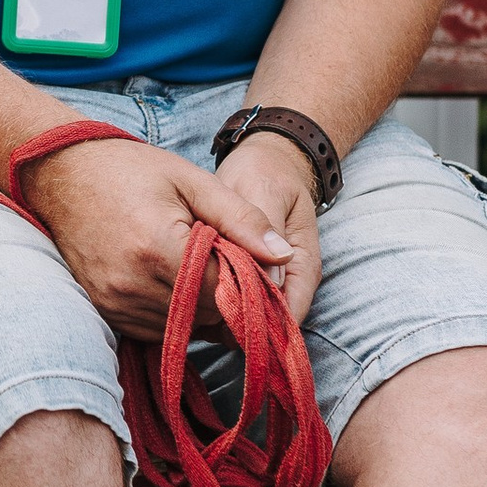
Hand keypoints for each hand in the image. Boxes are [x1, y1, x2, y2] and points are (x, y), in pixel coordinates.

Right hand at [20, 128, 320, 336]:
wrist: (60, 173)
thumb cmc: (130, 169)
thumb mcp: (193, 180)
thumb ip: (242, 219)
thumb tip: (284, 256)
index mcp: (158, 247)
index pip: (224, 290)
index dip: (246, 281)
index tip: (253, 263)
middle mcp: (131, 284)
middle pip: (205, 314)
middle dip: (224, 294)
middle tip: (226, 261)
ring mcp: (113, 301)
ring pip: (182, 327)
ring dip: (199, 307)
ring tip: (195, 266)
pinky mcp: (103, 310)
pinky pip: (154, 328)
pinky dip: (173, 312)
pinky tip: (171, 279)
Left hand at [198, 129, 322, 326]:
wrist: (261, 164)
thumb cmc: (264, 174)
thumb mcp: (264, 189)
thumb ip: (263, 226)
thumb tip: (269, 270)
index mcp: (301, 261)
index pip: (291, 307)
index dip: (261, 321)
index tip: (227, 321)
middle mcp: (288, 278)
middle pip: (267, 318)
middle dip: (236, 322)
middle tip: (197, 316)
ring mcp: (266, 280)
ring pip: (246, 314)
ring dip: (220, 316)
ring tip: (187, 308)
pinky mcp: (244, 277)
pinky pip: (229, 302)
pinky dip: (210, 304)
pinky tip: (185, 299)